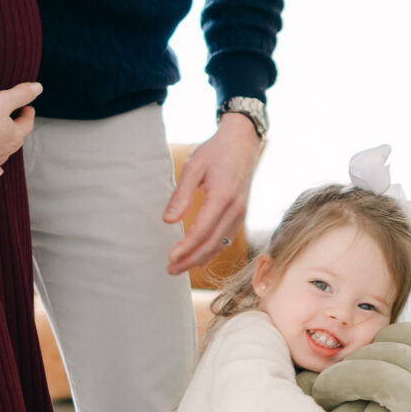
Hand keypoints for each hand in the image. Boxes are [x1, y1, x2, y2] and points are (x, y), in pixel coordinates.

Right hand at [0, 83, 40, 182]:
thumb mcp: (2, 100)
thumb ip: (21, 94)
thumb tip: (38, 87)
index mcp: (14, 136)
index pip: (27, 124)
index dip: (27, 114)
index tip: (27, 108)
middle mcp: (4, 152)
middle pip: (16, 141)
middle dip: (17, 130)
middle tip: (14, 120)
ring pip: (3, 157)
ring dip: (5, 148)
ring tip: (4, 140)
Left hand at [164, 111, 261, 275]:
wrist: (241, 141)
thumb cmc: (215, 151)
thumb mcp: (193, 167)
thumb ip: (181, 195)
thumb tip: (168, 221)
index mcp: (222, 197)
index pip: (202, 231)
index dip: (186, 248)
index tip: (170, 258)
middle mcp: (234, 209)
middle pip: (212, 244)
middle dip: (191, 260)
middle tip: (170, 270)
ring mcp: (240, 212)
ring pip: (221, 244)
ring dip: (201, 258)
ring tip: (180, 267)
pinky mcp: (240, 213)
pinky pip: (226, 237)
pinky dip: (213, 250)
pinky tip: (200, 257)